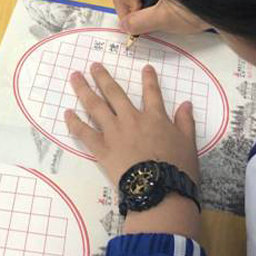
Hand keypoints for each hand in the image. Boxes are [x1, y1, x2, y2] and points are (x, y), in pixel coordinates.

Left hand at [65, 62, 199, 185]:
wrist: (159, 189)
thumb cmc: (177, 168)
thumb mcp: (189, 143)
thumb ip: (186, 122)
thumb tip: (186, 104)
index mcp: (155, 118)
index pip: (152, 93)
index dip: (149, 79)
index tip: (145, 68)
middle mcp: (132, 119)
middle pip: (115, 93)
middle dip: (103, 77)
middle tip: (94, 66)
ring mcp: (114, 132)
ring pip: (96, 106)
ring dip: (84, 90)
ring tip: (75, 77)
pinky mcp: (102, 148)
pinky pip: (84, 132)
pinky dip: (74, 122)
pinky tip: (67, 113)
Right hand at [113, 0, 210, 34]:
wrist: (223, 8)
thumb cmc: (196, 10)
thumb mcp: (164, 19)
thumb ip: (139, 22)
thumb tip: (124, 25)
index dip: (125, 10)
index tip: (135, 26)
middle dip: (132, 11)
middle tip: (143, 26)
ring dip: (142, 13)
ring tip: (156, 22)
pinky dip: (152, 10)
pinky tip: (164, 18)